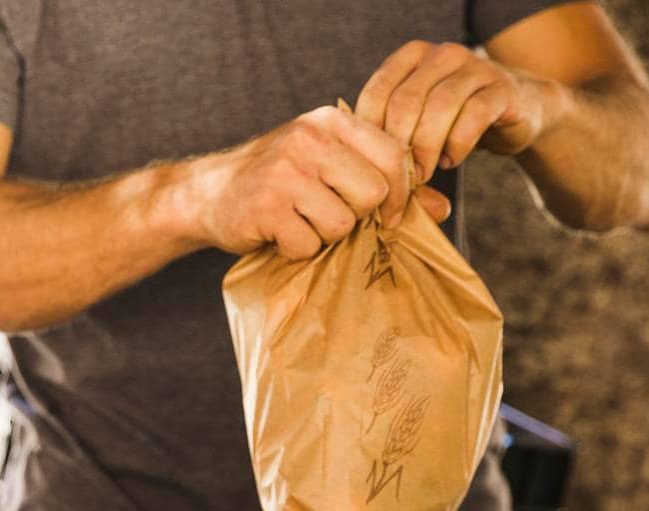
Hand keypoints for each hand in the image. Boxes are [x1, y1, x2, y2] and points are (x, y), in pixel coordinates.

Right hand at [187, 105, 448, 260]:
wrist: (206, 194)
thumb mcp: (328, 166)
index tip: (390, 215)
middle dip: (357, 215)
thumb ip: (383, 182)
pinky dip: (297, 250)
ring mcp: (285, 173)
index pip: (393, 155)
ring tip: (301, 223)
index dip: (402, 192)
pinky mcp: (266, 208)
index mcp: (330, 122)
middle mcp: (309, 140)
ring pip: (343, 223)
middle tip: (329, 216)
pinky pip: (308, 244)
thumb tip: (442, 209)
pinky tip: (279, 234)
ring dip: (325, 236)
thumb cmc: (276, 182)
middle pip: (373, 193)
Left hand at [357, 40, 551, 182]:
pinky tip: (450, 160)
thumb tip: (364, 179)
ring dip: (426, 150)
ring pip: (438, 108)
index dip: (369, 138)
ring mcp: (474, 67)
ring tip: (424, 174)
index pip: (375, 94)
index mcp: (410, 57)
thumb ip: (390, 138)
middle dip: (398, 149)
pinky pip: (472, 117)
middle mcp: (441, 55)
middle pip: (405, 103)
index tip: (373, 168)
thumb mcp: (415, 123)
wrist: (516, 112)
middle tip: (400, 179)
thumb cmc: (452, 122)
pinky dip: (456, 146)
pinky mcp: (502, 88)